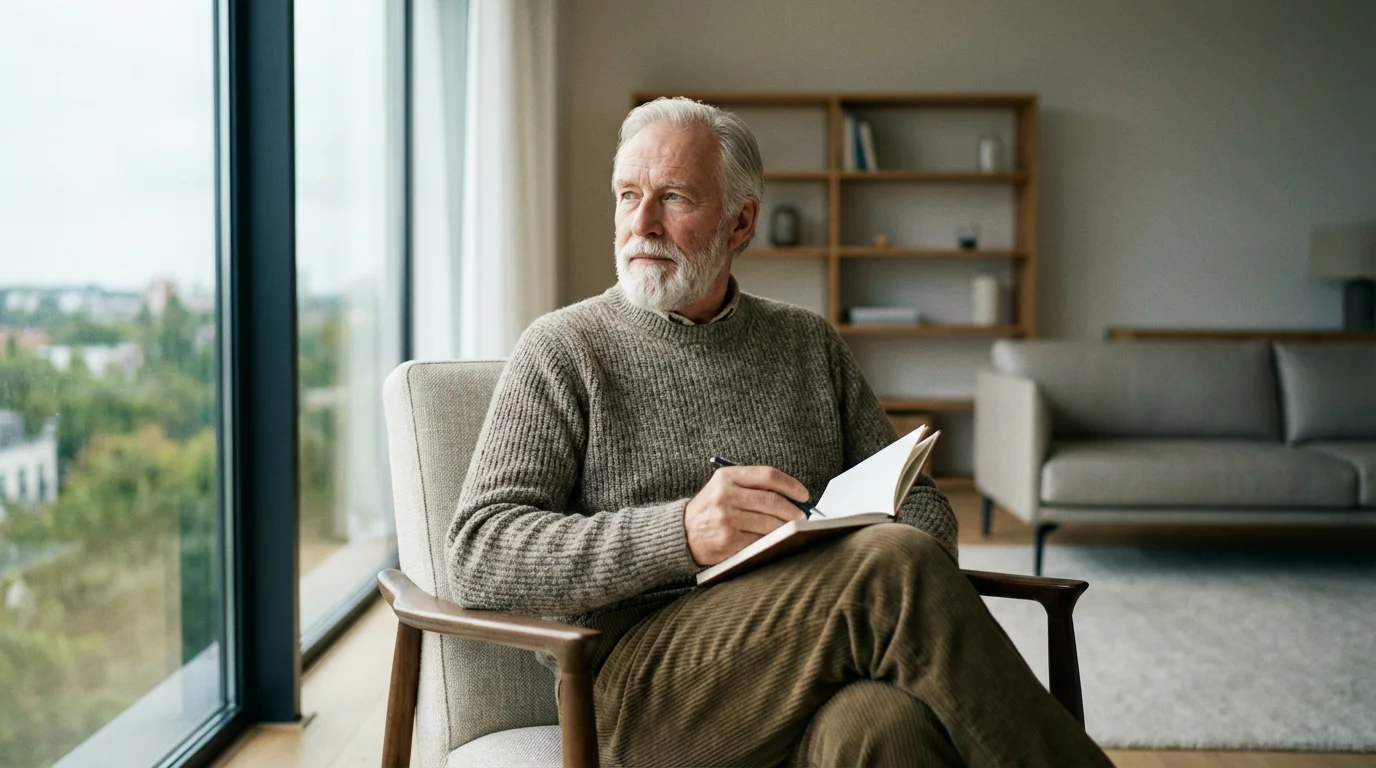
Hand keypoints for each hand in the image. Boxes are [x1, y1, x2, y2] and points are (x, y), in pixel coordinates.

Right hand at [684, 465, 809, 565]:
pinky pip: (760, 540)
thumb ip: (753, 486)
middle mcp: (726, 495)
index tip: (804, 495)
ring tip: (793, 529)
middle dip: (794, 510)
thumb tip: (793, 496)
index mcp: (727, 476)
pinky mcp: (728, 540)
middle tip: (802, 516)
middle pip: (772, 501)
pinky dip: (772, 540)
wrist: (682, 531)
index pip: (768, 476)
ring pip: (769, 523)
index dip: (791, 485)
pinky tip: (776, 539)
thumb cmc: (711, 507)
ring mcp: (726, 518)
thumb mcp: (725, 486)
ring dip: (787, 527)